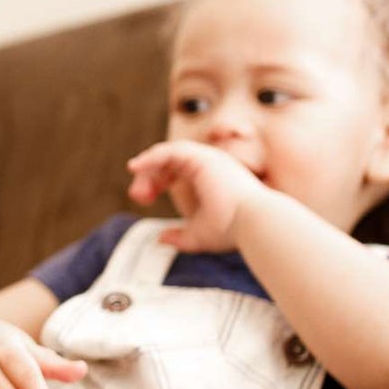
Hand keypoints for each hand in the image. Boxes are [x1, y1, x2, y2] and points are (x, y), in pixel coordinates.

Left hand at [126, 140, 269, 252]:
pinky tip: (135, 167)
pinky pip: (169, 151)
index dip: (156, 181)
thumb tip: (161, 238)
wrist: (252, 225)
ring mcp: (207, 158)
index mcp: (209, 177)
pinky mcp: (203, 158)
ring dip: (148, 170)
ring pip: (166, 154)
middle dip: (149, 177)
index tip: (142, 198)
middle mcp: (209, 164)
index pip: (175, 170)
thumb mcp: (198, 235)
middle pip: (168, 161)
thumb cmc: (232, 231)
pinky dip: (150, 157)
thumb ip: (180, 236)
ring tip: (138, 192)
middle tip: (137, 196)